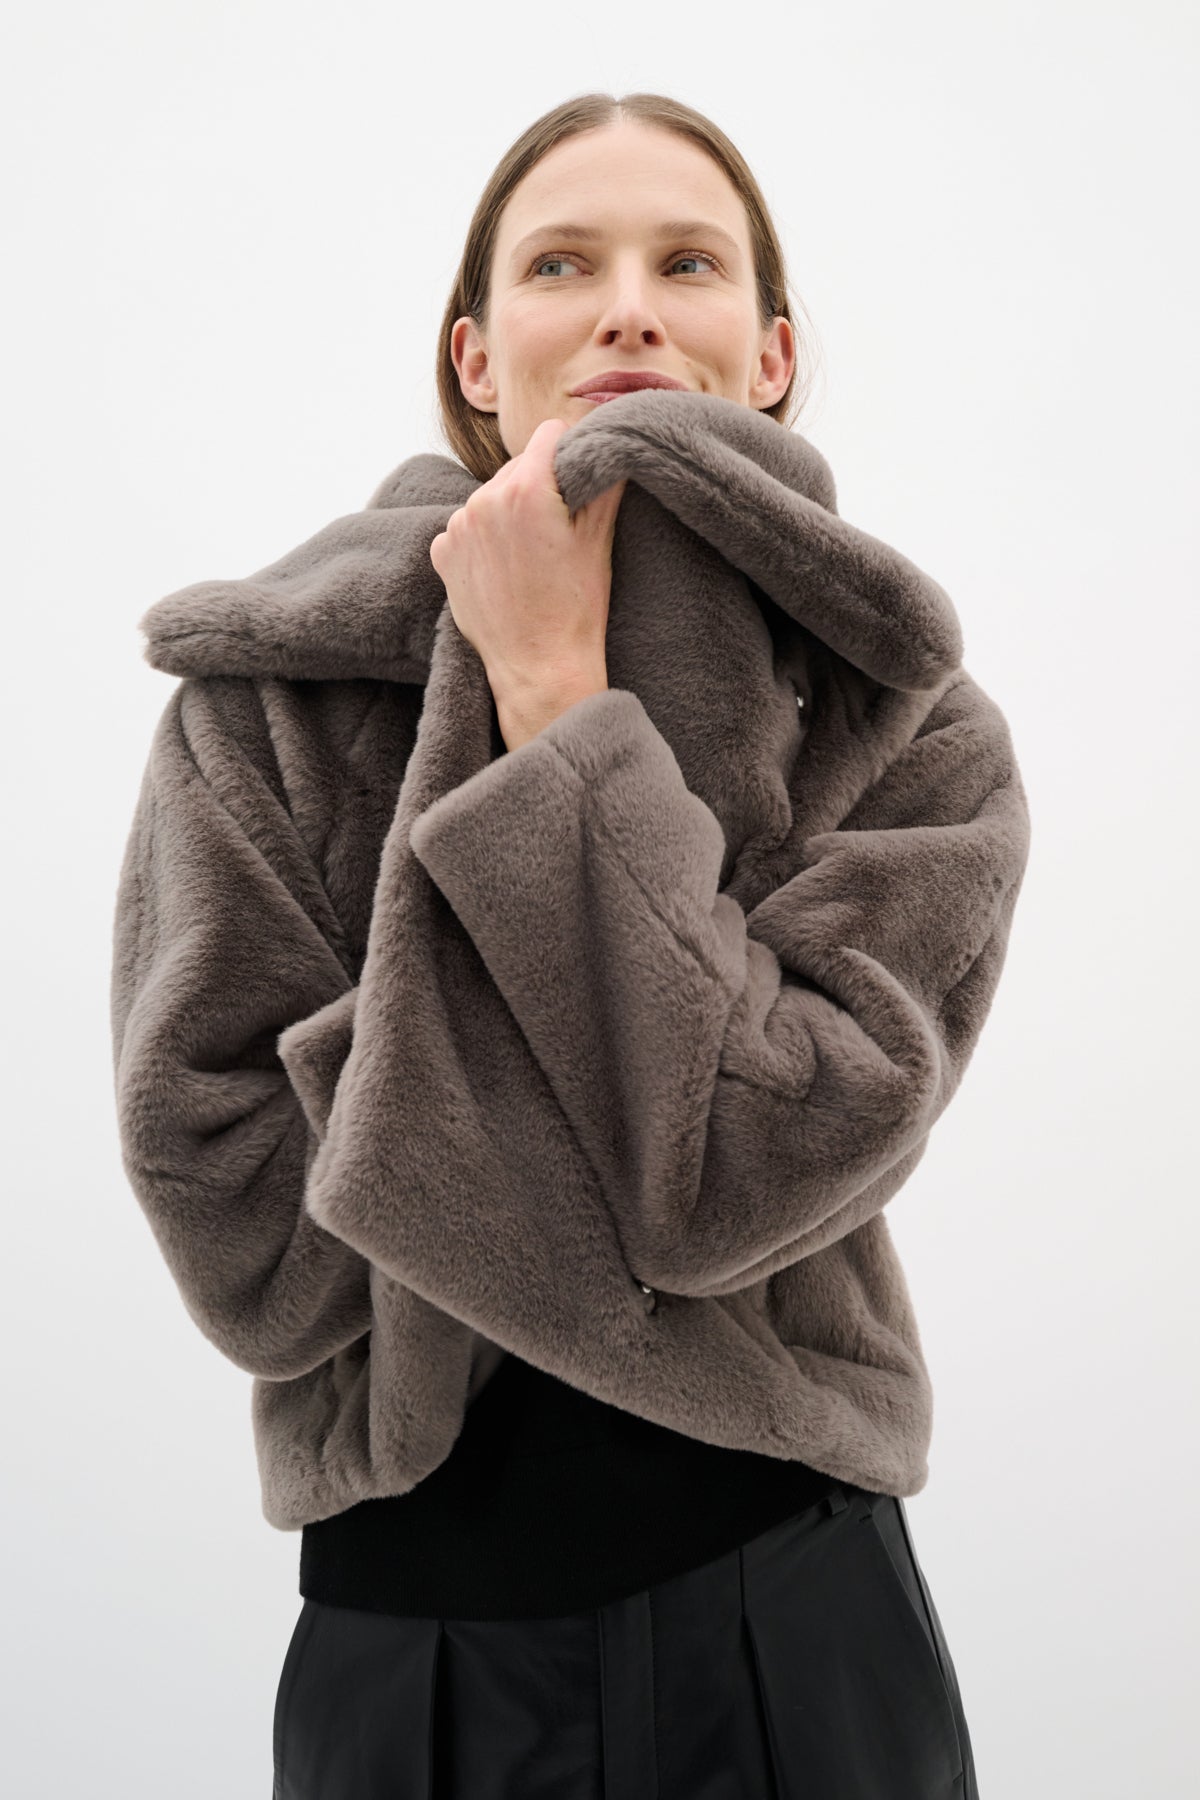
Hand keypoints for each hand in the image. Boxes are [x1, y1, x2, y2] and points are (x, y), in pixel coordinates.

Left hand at [428, 417, 626, 713]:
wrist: (539, 668)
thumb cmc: (575, 608)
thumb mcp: (599, 539)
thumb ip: (603, 481)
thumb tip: (609, 444)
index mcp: (526, 488)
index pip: (549, 435)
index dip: (570, 452)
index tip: (577, 478)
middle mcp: (483, 500)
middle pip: (518, 467)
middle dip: (538, 487)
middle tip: (556, 531)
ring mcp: (458, 527)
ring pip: (491, 497)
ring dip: (508, 513)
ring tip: (530, 556)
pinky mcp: (443, 553)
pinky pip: (467, 527)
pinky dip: (484, 541)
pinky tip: (504, 570)